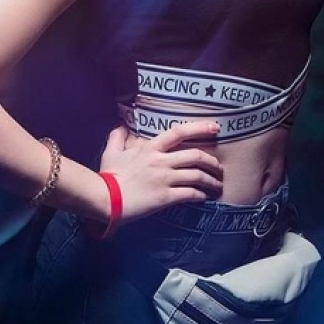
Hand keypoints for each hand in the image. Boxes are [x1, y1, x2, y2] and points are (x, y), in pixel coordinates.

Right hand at [97, 121, 223, 222]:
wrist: (104, 198)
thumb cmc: (108, 175)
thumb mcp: (111, 152)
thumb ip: (117, 137)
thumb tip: (121, 125)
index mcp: (151, 148)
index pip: (179, 132)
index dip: (199, 128)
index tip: (215, 127)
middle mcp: (161, 161)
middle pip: (196, 156)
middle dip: (212, 162)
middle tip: (219, 168)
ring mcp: (164, 179)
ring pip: (197, 176)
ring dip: (211, 181)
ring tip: (217, 185)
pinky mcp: (164, 197)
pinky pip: (189, 194)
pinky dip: (200, 195)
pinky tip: (204, 198)